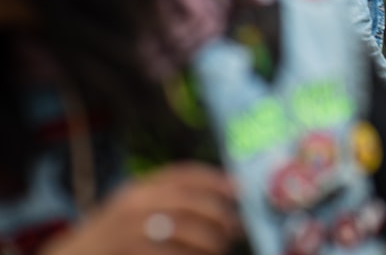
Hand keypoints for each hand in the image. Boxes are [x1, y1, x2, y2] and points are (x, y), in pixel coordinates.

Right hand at [42, 163, 239, 254]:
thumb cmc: (112, 236)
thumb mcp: (133, 208)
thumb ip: (166, 200)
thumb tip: (219, 201)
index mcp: (139, 188)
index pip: (183, 174)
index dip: (214, 179)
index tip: (238, 189)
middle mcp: (135, 203)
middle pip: (190, 201)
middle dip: (219, 215)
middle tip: (234, 229)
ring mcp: (130, 229)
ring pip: (185, 229)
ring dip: (210, 240)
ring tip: (220, 248)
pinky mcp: (131, 250)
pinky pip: (171, 254)